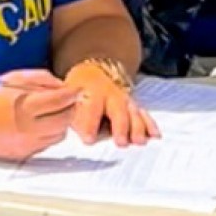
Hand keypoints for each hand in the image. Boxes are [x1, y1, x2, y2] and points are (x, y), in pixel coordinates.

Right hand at [0, 73, 81, 160]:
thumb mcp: (13, 80)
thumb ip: (41, 81)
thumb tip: (63, 87)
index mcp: (23, 106)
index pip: (60, 100)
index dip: (71, 93)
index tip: (76, 89)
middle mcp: (26, 129)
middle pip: (64, 121)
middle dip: (68, 108)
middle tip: (65, 100)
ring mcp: (24, 145)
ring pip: (58, 136)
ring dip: (59, 122)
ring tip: (48, 111)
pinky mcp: (20, 155)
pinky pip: (44, 144)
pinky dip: (47, 133)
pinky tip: (36, 124)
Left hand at [32, 62, 158, 147]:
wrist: (92, 73)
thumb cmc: (77, 93)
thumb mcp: (67, 98)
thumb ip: (67, 114)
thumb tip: (60, 132)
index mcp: (89, 93)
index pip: (89, 109)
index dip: (88, 123)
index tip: (88, 139)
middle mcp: (109, 94)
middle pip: (116, 110)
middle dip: (119, 126)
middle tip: (120, 142)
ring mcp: (123, 99)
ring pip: (132, 111)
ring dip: (136, 127)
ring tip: (139, 141)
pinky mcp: (132, 105)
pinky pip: (143, 113)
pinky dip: (149, 124)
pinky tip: (154, 135)